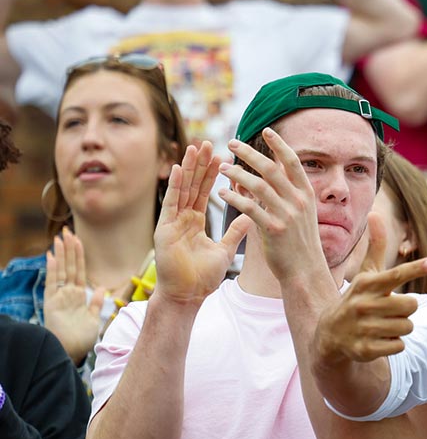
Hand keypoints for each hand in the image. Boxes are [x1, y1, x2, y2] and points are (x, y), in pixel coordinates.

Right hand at [42, 228, 107, 363]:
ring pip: (61, 271)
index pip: (79, 271)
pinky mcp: (51, 303)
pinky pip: (52, 284)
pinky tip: (52, 257)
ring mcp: (59, 297)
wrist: (71, 353)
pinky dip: (52, 270)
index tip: (78, 240)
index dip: (79, 256)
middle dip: (69, 249)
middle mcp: (67, 294)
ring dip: (61, 255)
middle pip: (69, 267)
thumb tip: (102, 288)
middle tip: (67, 231)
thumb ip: (96, 303)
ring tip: (60, 238)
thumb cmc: (81, 339)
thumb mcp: (94, 319)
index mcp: (78, 296)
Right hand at [153, 142, 252, 307]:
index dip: (212, 174)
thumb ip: (235, 232)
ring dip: (189, 168)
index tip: (222, 155)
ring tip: (195, 147)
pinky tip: (180, 169)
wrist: (188, 296)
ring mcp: (172, 222)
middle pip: (193, 185)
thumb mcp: (225, 250)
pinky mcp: (164, 229)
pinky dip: (175, 186)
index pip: (204, 192)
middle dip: (200, 164)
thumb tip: (251, 216)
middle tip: (208, 142)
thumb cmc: (203, 277)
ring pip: (182, 189)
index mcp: (195, 222)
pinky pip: (170, 203)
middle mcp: (182, 218)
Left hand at [219, 128, 328, 284]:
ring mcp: (287, 215)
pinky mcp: (273, 229)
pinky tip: (222, 192)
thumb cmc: (299, 243)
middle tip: (231, 143)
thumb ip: (285, 193)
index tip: (266, 130)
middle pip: (272, 168)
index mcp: (307, 194)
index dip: (279, 145)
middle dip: (249, 153)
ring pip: (259, 185)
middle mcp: (299, 201)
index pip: (293, 162)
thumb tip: (266, 173)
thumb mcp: (301, 214)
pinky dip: (235, 197)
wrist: (305, 272)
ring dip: (237, 173)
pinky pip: (250, 207)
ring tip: (221, 167)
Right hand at [314, 213, 426, 365]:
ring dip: (401, 327)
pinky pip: (399, 346)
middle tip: (390, 310)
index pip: (396, 275)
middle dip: (406, 309)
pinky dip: (394, 345)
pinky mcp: (365, 350)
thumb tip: (375, 213)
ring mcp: (363, 328)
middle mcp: (364, 305)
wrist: (330, 334)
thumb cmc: (356, 298)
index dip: (415, 268)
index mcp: (367, 284)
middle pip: (411, 306)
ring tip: (384, 325)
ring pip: (408, 327)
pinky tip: (379, 340)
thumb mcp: (365, 273)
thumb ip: (375, 246)